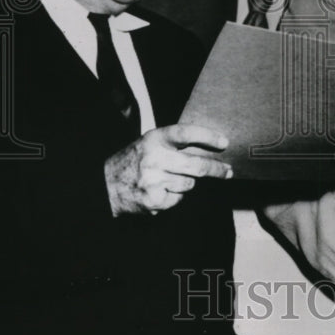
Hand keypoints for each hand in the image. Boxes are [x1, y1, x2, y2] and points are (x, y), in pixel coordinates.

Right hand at [104, 124, 231, 216]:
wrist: (106, 186)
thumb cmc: (134, 161)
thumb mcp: (149, 143)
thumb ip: (173, 144)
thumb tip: (209, 148)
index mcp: (154, 139)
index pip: (185, 133)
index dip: (207, 137)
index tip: (224, 142)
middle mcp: (154, 158)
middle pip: (196, 165)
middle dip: (216, 170)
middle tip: (228, 172)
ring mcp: (154, 181)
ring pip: (188, 184)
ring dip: (186, 183)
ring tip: (169, 179)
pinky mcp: (154, 200)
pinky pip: (178, 199)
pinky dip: (173, 197)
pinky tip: (160, 191)